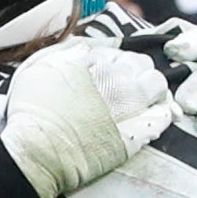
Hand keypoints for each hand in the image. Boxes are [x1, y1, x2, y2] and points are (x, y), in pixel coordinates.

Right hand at [2, 36, 172, 197]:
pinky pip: (162, 117)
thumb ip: (68, 53)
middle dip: (139, 72)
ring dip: (153, 90)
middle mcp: (117, 80)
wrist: (40, 149)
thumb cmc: (34, 112)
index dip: (118, 63)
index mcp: (95, 62)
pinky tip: (153, 118)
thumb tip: (87, 48)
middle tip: (129, 86)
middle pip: (143, 65)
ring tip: (144, 101)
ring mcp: (130, 107)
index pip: (121, 53)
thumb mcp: (42, 67)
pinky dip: (161, 114)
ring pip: (158, 87)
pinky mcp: (137, 134)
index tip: (112, 73)